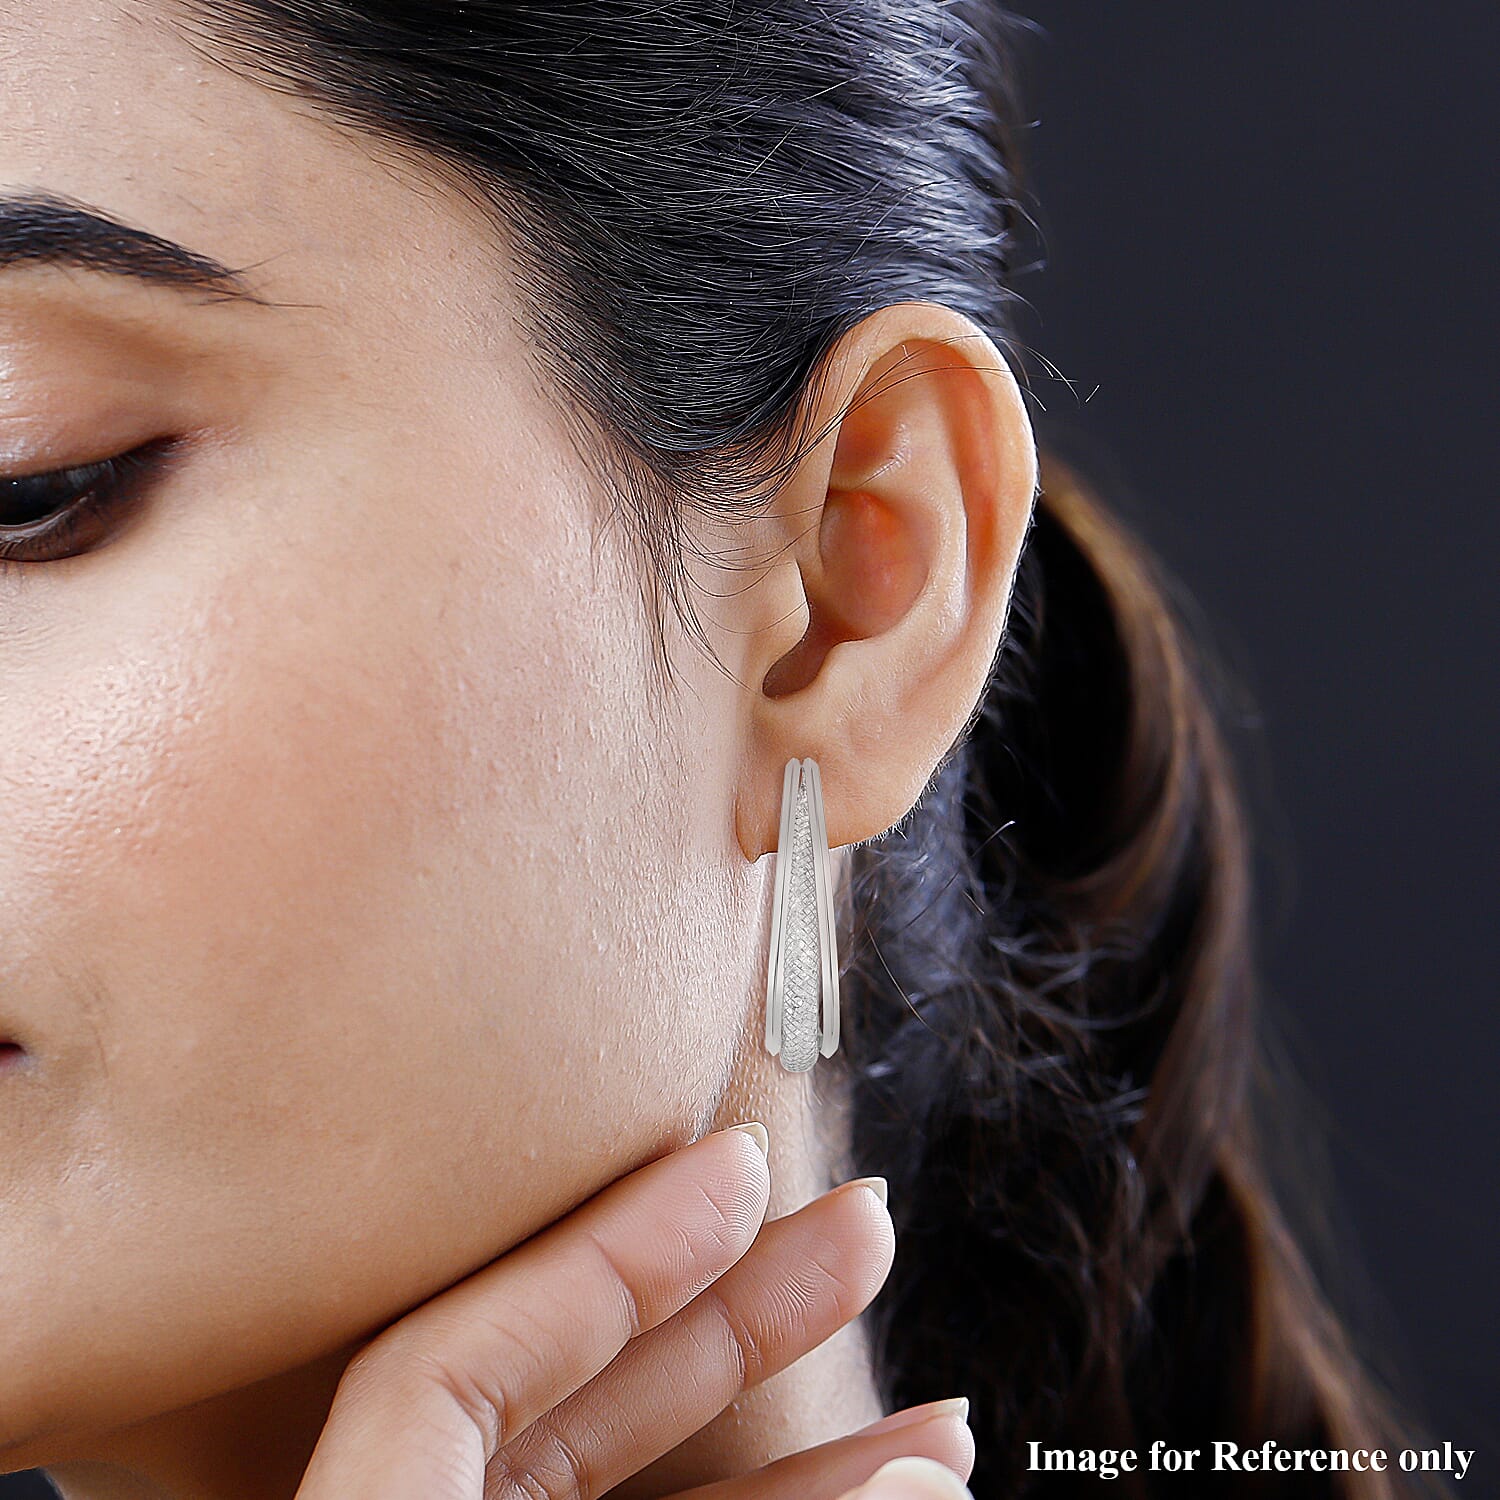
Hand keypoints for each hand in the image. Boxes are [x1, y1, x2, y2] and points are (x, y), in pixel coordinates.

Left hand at [292, 1121, 974, 1499]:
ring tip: (940, 1430)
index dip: (610, 1254)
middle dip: (734, 1315)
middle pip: (558, 1402)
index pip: (453, 1359)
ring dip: (792, 1448)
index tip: (739, 1172)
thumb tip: (922, 1479)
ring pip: (620, 1489)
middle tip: (860, 1231)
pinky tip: (882, 1496)